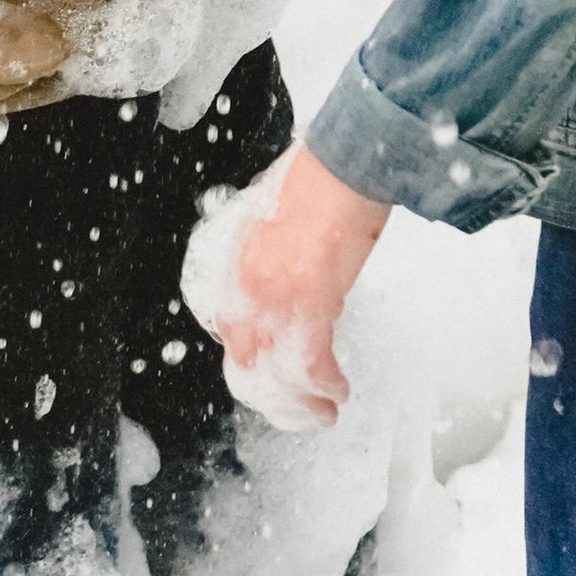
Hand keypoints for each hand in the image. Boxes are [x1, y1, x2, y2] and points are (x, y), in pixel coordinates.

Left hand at [188, 146, 389, 431]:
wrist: (346, 164)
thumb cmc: (319, 185)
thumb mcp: (273, 230)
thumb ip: (268, 268)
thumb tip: (282, 296)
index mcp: (232, 266)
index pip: (229, 334)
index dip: (252, 366)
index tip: (272, 380)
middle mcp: (243, 287)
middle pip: (246, 365)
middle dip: (273, 398)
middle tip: (297, 411)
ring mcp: (272, 298)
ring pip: (277, 375)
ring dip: (301, 403)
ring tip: (322, 411)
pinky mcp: (308, 303)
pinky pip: (310, 363)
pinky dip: (325, 384)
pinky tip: (338, 389)